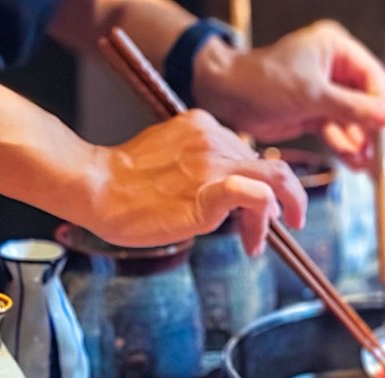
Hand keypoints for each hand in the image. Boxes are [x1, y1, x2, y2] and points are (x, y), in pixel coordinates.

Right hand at [86, 110, 305, 254]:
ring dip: (275, 216)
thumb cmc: (123, 183)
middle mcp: (215, 139)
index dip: (260, 183)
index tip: (258, 210)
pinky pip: (255, 195)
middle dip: (284, 200)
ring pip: (272, 181)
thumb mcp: (169, 158)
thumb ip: (198, 165)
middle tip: (288, 224)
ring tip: (258, 243)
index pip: (249, 153)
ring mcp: (214, 164)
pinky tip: (254, 238)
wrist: (96, 187)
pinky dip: (264, 215)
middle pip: (269, 167)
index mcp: (204, 127)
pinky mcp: (209, 191)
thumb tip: (224, 191)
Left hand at [193, 20, 384, 168]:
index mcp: (336, 48)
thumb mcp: (313, 95)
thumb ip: (354, 108)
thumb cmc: (264, 82)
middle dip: (372, 128)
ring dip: (359, 141)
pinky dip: (344, 146)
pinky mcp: (314, 112)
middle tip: (380, 154)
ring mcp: (325, 92)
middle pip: (367, 100)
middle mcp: (334, 68)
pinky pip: (337, 130)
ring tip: (367, 165)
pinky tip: (354, 162)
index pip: (373, 77)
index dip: (383, 104)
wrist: (228, 97)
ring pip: (353, 119)